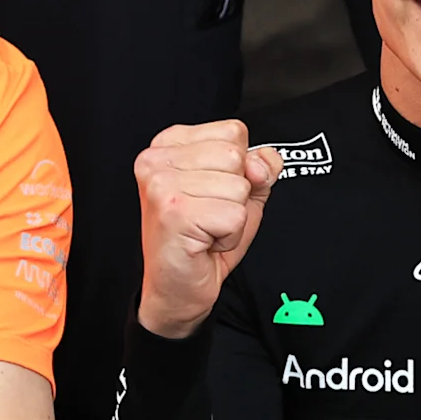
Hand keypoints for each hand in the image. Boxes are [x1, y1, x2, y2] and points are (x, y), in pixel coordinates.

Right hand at [136, 121, 281, 336]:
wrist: (177, 288)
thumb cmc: (202, 240)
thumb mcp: (241, 194)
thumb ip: (259, 167)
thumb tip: (263, 162)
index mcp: (170, 144)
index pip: (233, 131)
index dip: (240, 169)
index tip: (213, 193)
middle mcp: (157, 159)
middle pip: (236, 157)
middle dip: (236, 194)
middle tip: (209, 216)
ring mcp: (162, 185)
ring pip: (238, 187)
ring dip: (233, 217)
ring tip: (206, 229)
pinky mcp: (174, 212)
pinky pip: (235, 215)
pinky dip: (230, 236)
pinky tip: (205, 242)